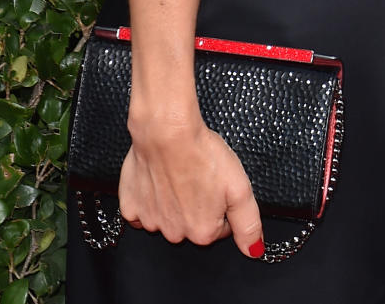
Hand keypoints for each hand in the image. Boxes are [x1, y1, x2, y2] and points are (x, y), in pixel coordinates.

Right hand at [119, 118, 264, 256]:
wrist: (168, 133)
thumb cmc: (203, 155)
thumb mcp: (240, 188)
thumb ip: (248, 224)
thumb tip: (254, 250)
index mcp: (202, 232)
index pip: (220, 228)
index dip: (223, 205)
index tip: (219, 187)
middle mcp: (175, 233)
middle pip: (193, 224)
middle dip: (199, 205)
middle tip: (200, 178)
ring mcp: (151, 222)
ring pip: (168, 217)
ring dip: (174, 202)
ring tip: (181, 174)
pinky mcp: (130, 208)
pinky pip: (142, 211)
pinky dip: (150, 198)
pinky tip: (159, 179)